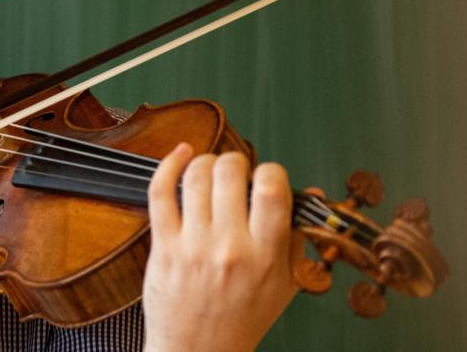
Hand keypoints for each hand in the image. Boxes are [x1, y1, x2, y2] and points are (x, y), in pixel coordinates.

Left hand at [142, 144, 304, 351]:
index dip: (270, 171)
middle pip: (231, 173)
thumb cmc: (242, 318)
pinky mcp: (163, 246)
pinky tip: (179, 154)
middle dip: (235, 162)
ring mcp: (192, 245)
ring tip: (210, 169)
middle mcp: (229, 247)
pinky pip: (160, 192)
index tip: (266, 177)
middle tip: (235, 172)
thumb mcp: (285, 284)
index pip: (273, 190)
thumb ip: (298, 237)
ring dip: (204, 161)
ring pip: (195, 177)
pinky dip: (168, 164)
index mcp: (265, 256)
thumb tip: (313, 194)